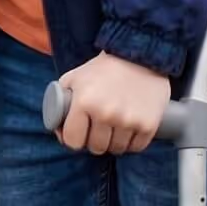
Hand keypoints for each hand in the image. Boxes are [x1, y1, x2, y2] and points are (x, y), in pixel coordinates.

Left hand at [55, 53, 171, 154]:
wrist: (139, 56)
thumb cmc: (102, 69)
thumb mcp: (74, 78)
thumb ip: (61, 100)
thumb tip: (57, 126)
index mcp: (84, 102)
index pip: (73, 140)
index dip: (72, 140)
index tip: (77, 135)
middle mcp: (106, 113)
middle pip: (96, 147)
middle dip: (93, 141)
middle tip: (96, 130)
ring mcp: (128, 121)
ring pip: (116, 149)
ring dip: (113, 143)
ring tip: (113, 128)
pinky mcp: (148, 125)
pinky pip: (136, 147)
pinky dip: (131, 143)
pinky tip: (128, 131)